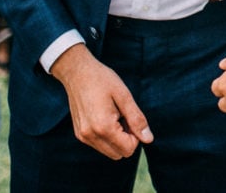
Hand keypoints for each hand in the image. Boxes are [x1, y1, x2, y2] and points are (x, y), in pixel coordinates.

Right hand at [51, 44, 152, 158]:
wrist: (77, 71)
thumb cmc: (102, 79)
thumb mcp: (124, 95)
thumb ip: (136, 119)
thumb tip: (148, 139)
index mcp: (103, 127)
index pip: (128, 149)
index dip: (135, 134)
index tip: (130, 116)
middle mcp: (91, 136)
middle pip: (119, 154)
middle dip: (126, 138)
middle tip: (123, 115)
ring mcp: (83, 136)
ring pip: (109, 151)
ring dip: (116, 138)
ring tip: (113, 115)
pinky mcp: (79, 134)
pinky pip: (99, 145)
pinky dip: (106, 136)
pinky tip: (104, 116)